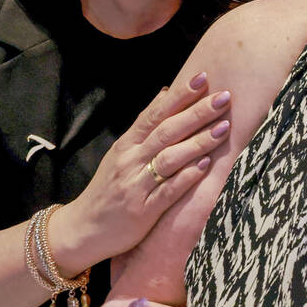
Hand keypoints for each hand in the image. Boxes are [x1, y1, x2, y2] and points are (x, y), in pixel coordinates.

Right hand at [50, 73, 231, 269]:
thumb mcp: (121, 153)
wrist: (82, 229)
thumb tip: (166, 93)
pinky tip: (206, 165)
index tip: (202, 78)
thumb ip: (144, 127)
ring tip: (223, 128)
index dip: (179, 96)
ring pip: (169, 158)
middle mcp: (130, 161)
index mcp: (126, 145)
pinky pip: (167, 191)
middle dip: (197, 113)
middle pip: (166, 131)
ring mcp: (136, 185)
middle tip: (224, 97)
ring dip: (198, 142)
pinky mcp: (142, 211)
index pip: (155, 114)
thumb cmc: (108, 189)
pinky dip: (186, 177)